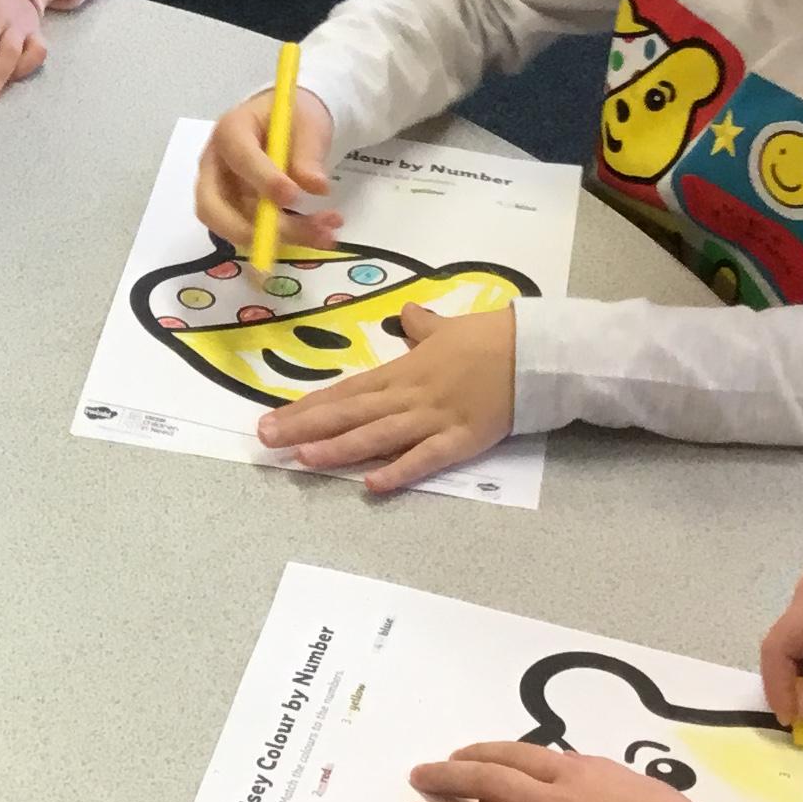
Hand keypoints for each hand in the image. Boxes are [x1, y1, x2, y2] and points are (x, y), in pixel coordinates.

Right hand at [193, 84, 340, 249]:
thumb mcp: (307, 124)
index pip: (238, 158)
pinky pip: (254, 234)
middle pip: (212, 208)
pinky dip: (288, 240)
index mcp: (229, 131)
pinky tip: (321, 235)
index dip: (262, 180)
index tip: (294, 196)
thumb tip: (316, 187)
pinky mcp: (236, 214)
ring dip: (281, 237)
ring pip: (236, 227)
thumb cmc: (292, 117)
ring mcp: (222, 194)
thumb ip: (308, 154)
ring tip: (326, 234)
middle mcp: (214, 167)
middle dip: (255, 228)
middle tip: (300, 232)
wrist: (289, 125)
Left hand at [255, 298, 512, 493]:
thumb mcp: (448, 326)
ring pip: (378, 435)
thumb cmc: (491, 337)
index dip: (306, 407)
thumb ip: (422, 327)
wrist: (535, 350)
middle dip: (306, 427)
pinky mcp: (462, 439)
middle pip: (349, 413)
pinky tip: (372, 485)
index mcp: (402, 370)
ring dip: (340, 447)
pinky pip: (426, 458)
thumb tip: (407, 317)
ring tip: (304, 459)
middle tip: (267, 441)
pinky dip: (399, 471)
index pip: (345, 392)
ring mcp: (433, 418)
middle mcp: (409, 395)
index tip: (271, 420)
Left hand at [406, 741, 743, 801]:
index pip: (513, 756)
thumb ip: (590, 779)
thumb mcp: (628, 782)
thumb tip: (566, 775)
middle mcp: (554, 801)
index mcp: (574, 773)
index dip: (478, 754)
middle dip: (447, 777)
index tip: (455, 755)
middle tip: (417, 776)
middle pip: (487, 783)